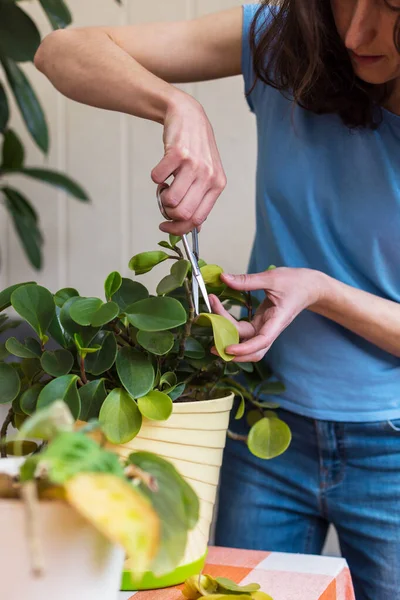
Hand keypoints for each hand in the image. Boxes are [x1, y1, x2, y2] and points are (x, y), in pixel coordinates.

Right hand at [151, 92, 225, 235]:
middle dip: (168, 212)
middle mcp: (209, 176)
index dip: (179, 229)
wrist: (188, 116)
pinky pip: (158, 178)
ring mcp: (194, 164)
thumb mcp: (207, 175)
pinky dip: (155, 177)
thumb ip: (201, 200)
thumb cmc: (196, 148)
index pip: (197, 219)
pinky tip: (163, 170)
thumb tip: (194, 226)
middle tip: (165, 201)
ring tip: (165, 185)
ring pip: (170, 200)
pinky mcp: (178, 153)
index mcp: (217, 186)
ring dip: (160, 196)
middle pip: (182, 213)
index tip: (166, 227)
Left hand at [210, 267, 326, 361]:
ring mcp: (265, 328)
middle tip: (212, 345)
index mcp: (278, 320)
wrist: (309, 286)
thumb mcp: (271, 278)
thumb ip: (247, 280)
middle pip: (252, 350)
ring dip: (229, 340)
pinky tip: (219, 320)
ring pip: (246, 342)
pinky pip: (244, 332)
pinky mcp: (260, 324)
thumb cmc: (296, 283)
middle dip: (233, 352)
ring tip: (212, 329)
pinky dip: (231, 329)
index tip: (228, 348)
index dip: (244, 348)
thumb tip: (224, 278)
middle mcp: (270, 329)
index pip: (262, 341)